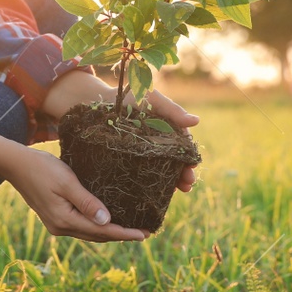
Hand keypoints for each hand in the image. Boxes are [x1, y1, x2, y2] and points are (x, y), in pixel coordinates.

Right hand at [7, 146, 149, 241]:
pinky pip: (82, 226)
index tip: (144, 234)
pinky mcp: (55, 217)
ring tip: (131, 230)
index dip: (124, 233)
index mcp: (64, 220)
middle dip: (121, 235)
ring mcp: (57, 224)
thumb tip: (107, 221)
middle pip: (97, 236)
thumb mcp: (67, 182)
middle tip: (145, 233)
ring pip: (90, 233)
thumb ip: (87, 202)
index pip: (101, 231)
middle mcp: (60, 227)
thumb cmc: (42, 168)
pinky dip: (97, 226)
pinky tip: (107, 221)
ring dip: (110, 232)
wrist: (16, 165)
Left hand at [41, 69, 201, 194]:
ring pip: (160, 171)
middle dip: (183, 175)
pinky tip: (152, 194)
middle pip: (174, 163)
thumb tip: (196, 121)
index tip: (193, 168)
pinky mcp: (126, 162)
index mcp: (166, 130)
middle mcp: (156, 145)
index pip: (182, 147)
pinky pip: (139, 176)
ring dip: (171, 183)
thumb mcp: (151, 99)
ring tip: (178, 192)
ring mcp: (141, 156)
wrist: (95, 103)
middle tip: (188, 185)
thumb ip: (172, 109)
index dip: (189, 158)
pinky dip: (148, 185)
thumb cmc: (126, 97)